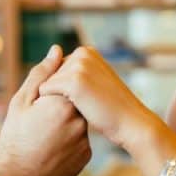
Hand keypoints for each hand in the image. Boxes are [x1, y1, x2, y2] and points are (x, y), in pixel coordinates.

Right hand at [0, 45, 91, 175]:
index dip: (50, 92)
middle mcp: (80, 120)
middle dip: (58, 108)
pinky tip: (50, 150)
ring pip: (77, 122)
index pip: (67, 83)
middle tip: (39, 123)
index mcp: (63, 102)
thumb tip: (56, 50)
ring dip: (64, 125)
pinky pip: (80, 141)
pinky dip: (68, 142)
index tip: (38, 105)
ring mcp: (85, 140)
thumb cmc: (14, 138)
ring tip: (42, 138)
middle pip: (74, 102)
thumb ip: (41, 74)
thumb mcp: (21, 102)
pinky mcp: (86, 156)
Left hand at [37, 46, 156, 149]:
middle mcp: (82, 53)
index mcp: (86, 52)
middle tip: (83, 105)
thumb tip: (54, 54)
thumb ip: (76, 72)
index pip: (56, 69)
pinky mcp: (73, 81)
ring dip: (53, 99)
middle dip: (58, 93)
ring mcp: (78, 66)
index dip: (63, 89)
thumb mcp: (94, 82)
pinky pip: (44, 91)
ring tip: (79, 108)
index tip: (83, 98)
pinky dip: (49, 104)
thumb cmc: (111, 109)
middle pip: (49, 75)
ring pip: (45, 83)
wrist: (132, 123)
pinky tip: (68, 112)